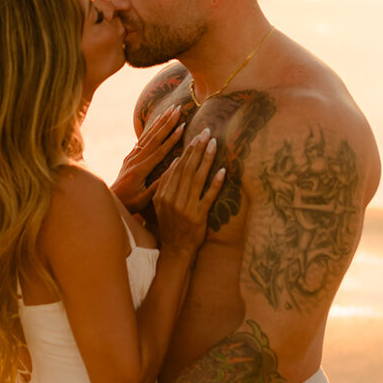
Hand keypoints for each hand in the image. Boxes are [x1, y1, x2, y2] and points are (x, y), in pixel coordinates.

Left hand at [111, 105, 185, 211]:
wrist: (111, 201)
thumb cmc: (130, 204)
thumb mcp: (144, 200)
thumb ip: (159, 184)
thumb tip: (175, 168)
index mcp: (140, 171)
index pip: (159, 152)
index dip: (172, 139)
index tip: (183, 126)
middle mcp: (135, 160)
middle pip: (154, 138)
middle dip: (168, 123)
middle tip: (179, 109)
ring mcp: (131, 156)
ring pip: (148, 135)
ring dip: (161, 121)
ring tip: (171, 109)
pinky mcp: (130, 156)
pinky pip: (143, 139)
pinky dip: (151, 127)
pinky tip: (158, 119)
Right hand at [154, 128, 225, 254]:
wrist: (175, 250)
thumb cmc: (169, 225)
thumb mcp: (159, 204)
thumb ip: (165, 184)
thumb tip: (176, 161)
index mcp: (163, 194)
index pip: (177, 167)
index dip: (187, 150)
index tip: (196, 135)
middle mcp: (173, 199)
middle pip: (187, 168)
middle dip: (197, 148)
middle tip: (207, 132)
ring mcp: (186, 208)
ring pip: (197, 178)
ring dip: (206, 159)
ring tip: (214, 143)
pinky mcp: (198, 216)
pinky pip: (208, 196)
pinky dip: (216, 183)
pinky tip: (223, 170)